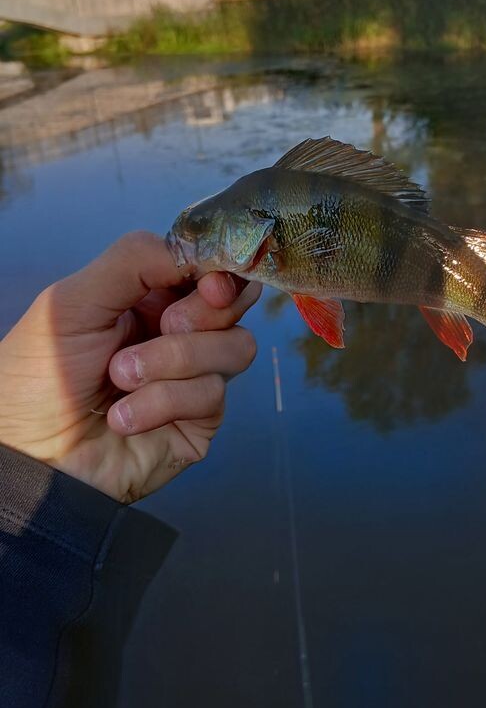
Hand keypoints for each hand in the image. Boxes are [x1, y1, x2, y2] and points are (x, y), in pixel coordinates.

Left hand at [0, 232, 259, 502]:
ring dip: (173, 359)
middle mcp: (179, 335)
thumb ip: (135, 260)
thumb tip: (199, 252)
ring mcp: (193, 379)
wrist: (27, 455)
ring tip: (120, 378)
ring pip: (235, 348)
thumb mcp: (74, 299)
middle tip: (164, 325)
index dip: (220, 271)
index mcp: (151, 298)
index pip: (211, 269)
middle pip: (235, 305)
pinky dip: (160, 402)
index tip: (209, 283)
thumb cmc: (36, 378)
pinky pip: (210, 395)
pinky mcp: (199, 423)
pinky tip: (122, 416)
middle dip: (202, 313)